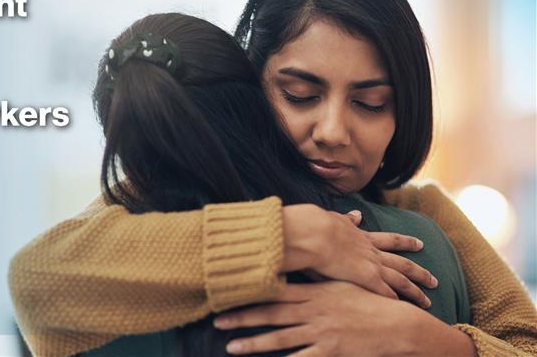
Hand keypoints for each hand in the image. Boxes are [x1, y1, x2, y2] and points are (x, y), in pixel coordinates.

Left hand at [214, 282, 475, 355]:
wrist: (397, 325)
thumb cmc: (369, 302)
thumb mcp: (341, 285)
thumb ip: (316, 278)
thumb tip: (296, 266)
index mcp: (315, 292)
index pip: (276, 289)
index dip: (251, 291)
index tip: (229, 290)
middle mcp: (314, 311)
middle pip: (272, 313)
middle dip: (243, 317)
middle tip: (217, 319)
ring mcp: (321, 332)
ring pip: (280, 338)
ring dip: (254, 343)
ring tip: (231, 347)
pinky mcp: (330, 352)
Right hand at [282, 204, 436, 306]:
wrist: (316, 234)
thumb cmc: (319, 226)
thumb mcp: (336, 219)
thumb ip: (347, 219)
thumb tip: (357, 214)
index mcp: (363, 237)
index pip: (390, 240)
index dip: (406, 243)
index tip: (419, 244)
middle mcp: (372, 252)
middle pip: (403, 263)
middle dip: (419, 272)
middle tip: (434, 280)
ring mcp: (372, 266)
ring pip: (401, 280)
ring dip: (415, 291)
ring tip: (428, 301)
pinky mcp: (367, 279)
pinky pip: (386, 293)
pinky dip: (396, 301)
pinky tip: (403, 310)